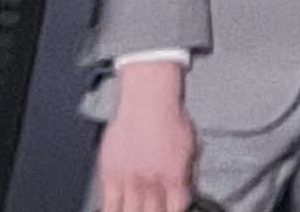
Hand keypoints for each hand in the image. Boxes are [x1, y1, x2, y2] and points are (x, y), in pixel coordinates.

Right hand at [95, 63, 198, 211]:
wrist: (147, 98)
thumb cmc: (170, 116)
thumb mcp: (190, 146)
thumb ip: (187, 174)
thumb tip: (186, 192)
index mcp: (174, 179)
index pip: (176, 210)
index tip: (169, 210)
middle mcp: (153, 183)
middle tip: (152, 209)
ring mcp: (131, 181)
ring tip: (136, 210)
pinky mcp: (110, 175)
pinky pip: (109, 206)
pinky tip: (118, 210)